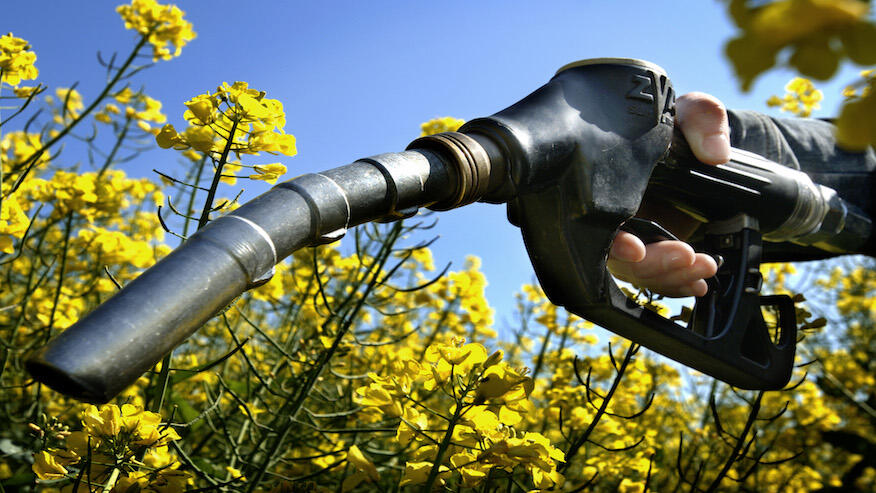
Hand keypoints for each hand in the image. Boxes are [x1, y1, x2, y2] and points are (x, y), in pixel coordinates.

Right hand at [607, 93, 730, 296]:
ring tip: (706, 265)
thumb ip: (705, 120)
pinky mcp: (653, 248)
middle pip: (618, 257)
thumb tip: (716, 152)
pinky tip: (698, 283)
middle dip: (652, 265)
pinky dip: (677, 284)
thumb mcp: (695, 112)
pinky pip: (656, 277)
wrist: (697, 146)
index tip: (637, 248)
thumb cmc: (683, 125)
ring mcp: (633, 234)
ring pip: (638, 273)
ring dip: (671, 276)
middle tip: (687, 255)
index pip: (597, 221)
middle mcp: (614, 213)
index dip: (613, 242)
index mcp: (610, 182)